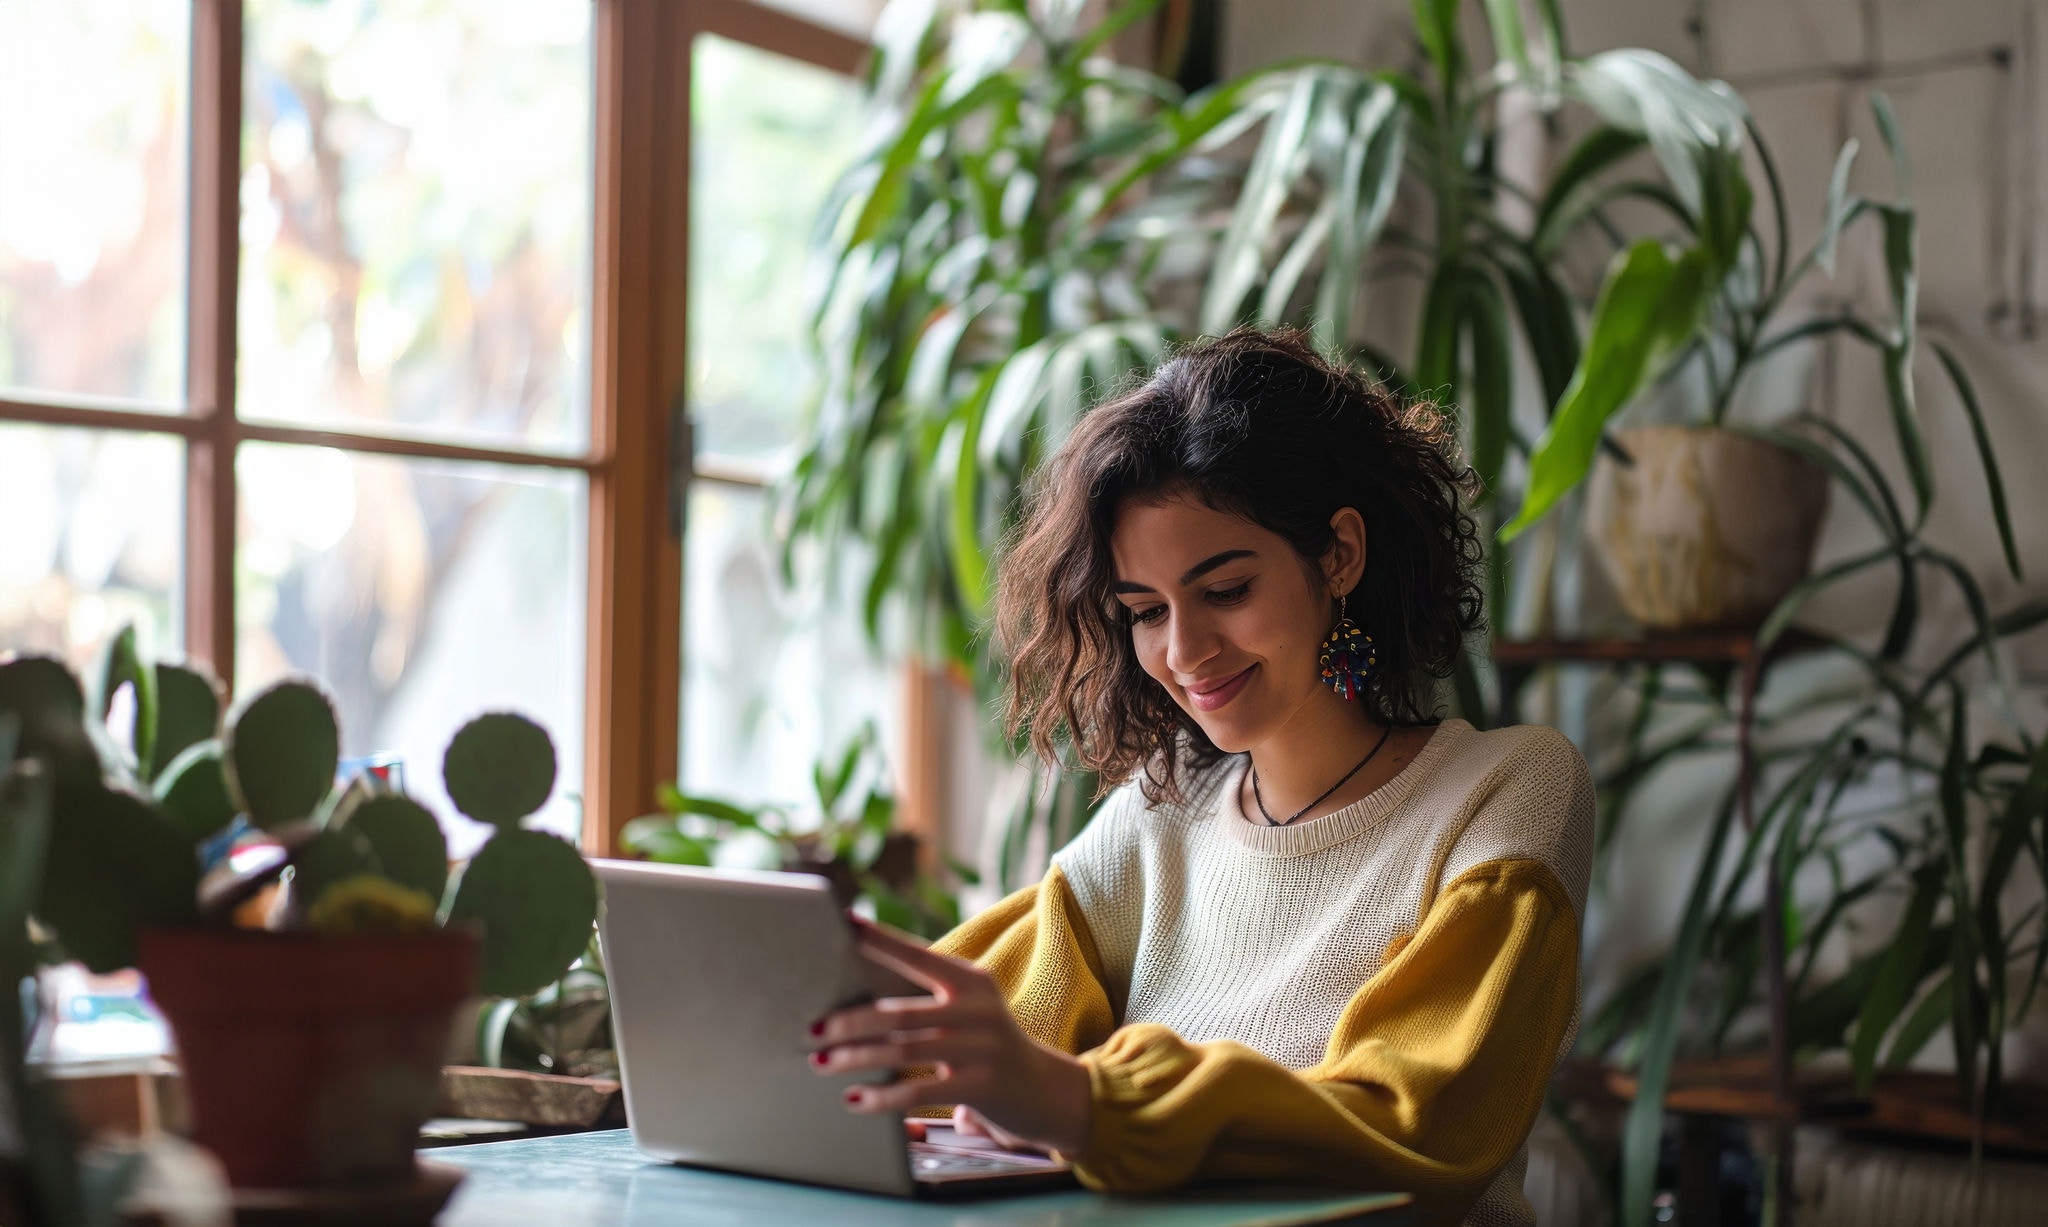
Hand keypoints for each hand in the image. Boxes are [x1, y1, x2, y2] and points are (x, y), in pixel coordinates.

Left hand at [807, 918, 1091, 1155]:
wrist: (1044, 1090)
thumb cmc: (986, 1046)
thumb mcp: (968, 1011)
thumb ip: (925, 1000)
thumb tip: (853, 1003)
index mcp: (971, 980)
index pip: (917, 955)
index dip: (879, 940)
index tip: (843, 925)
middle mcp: (977, 1008)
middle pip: (899, 1012)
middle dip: (850, 1021)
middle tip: (813, 1027)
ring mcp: (981, 1048)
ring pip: (903, 1051)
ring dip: (855, 1057)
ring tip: (821, 1062)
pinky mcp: (981, 1086)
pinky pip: (919, 1091)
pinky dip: (881, 1097)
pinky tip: (854, 1099)